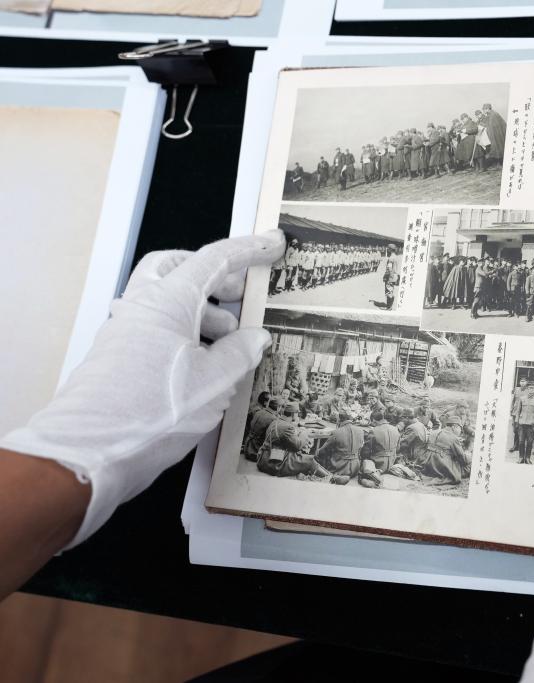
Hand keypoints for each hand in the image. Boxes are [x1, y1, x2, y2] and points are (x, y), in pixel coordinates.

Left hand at [0, 232, 284, 548]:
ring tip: (230, 338)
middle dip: (212, 273)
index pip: (214, 259)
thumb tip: (254, 337)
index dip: (248, 250)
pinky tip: (205, 365)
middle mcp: (141, 308)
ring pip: (166, 301)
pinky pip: (155, 330)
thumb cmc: (150, 412)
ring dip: (200, 310)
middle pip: (178, 268)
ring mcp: (125, 332)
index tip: (272, 244)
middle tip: (240, 289)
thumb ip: (241, 351)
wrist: (91, 452)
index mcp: (168, 301)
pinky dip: (183, 335)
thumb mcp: (217, 381)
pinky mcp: (118, 358)